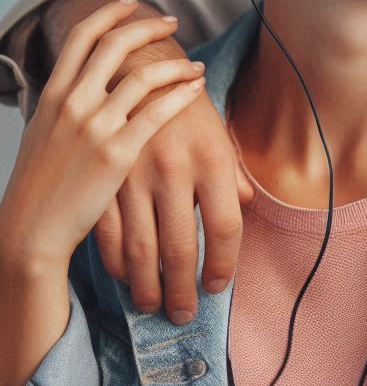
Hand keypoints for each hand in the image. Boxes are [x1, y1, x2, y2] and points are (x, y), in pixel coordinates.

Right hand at [0, 0, 205, 269]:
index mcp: (52, 95)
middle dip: (148, 26)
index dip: (109, 14)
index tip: (131, 3)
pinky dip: (182, 94)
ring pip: (143, 76)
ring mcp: (94, 126)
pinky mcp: (116, 153)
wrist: (31, 229)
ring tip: (195, 64)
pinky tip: (197, 88)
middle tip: (172, 22)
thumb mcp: (44, 135)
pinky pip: (157, 112)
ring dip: (176, 64)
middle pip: (115, 44)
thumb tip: (84, 91)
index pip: (81, 37)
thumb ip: (64, 109)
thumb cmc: (41, 187)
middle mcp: (71, 103)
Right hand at [92, 82, 252, 324]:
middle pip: (181, 248)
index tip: (219, 285)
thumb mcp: (221, 137)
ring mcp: (135, 177)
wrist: (139, 72)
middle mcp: (175, 170)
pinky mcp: (105, 180)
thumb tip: (242, 213)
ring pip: (142, 251)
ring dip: (148, 287)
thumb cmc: (188, 111)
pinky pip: (110, 237)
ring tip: (154, 305)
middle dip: (183, 290)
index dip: (223, 264)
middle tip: (185, 313)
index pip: (225, 227)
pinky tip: (126, 278)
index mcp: (212, 159)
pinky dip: (117, 265)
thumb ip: (233, 177)